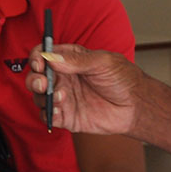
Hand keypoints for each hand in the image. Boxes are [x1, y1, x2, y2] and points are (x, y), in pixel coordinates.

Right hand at [25, 44, 144, 135]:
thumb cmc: (123, 78)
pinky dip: (48, 114)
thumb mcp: (102, 62)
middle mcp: (63, 78)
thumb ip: (77, 61)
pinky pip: (48, 116)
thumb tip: (51, 57)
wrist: (136, 106)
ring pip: (39, 97)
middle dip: (34, 79)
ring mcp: (64, 98)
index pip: (44, 54)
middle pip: (36, 76)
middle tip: (43, 83)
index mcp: (69, 60)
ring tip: (61, 97)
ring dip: (43, 97)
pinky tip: (59, 111)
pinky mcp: (67, 117)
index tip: (39, 63)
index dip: (37, 57)